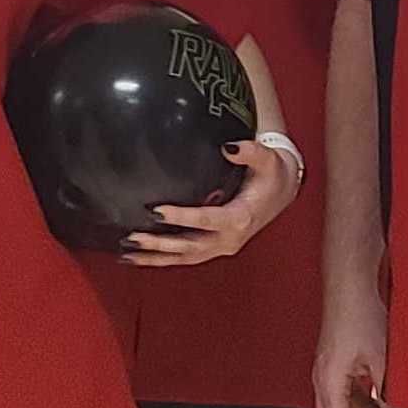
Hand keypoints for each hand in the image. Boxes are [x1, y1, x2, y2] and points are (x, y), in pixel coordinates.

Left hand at [123, 139, 297, 267]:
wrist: (280, 191)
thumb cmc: (271, 175)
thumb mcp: (267, 160)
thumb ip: (250, 152)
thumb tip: (227, 147)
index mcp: (239, 218)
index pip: (206, 220)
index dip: (180, 217)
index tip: (155, 210)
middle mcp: (229, 239)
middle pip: (189, 246)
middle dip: (159, 243)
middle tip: (133, 235)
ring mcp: (221, 247)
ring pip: (184, 258)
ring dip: (155, 257)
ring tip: (127, 253)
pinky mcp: (214, 248)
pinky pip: (185, 258)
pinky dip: (162, 260)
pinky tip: (139, 258)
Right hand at [315, 283, 392, 407]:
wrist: (350, 287)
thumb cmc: (360, 315)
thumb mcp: (382, 359)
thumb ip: (388, 391)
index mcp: (329, 382)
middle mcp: (322, 380)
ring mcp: (326, 372)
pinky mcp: (334, 363)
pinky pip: (343, 394)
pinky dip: (359, 405)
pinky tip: (378, 404)